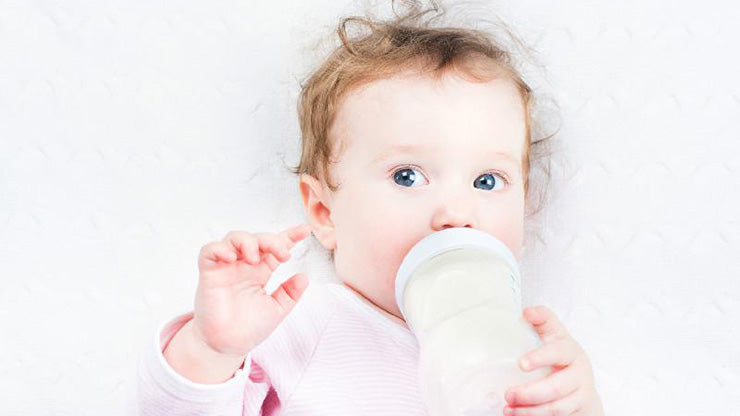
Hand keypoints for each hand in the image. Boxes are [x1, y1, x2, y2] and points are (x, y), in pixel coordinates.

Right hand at [193, 223, 312, 357]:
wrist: (228, 346)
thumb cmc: (249, 328)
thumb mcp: (277, 310)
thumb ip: (290, 293)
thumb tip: (304, 277)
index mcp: (261, 272)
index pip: (274, 248)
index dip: (289, 237)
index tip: (305, 231)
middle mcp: (244, 266)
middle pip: (257, 238)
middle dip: (271, 240)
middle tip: (283, 254)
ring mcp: (226, 268)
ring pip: (234, 238)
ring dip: (248, 241)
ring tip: (255, 258)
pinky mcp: (209, 274)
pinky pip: (208, 251)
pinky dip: (219, 248)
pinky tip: (231, 257)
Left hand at [502, 306, 604, 415]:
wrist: (583, 384)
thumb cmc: (562, 356)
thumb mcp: (554, 335)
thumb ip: (542, 320)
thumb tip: (527, 312)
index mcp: (570, 351)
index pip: (557, 352)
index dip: (540, 357)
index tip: (521, 363)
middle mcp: (579, 373)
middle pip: (557, 387)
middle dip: (530, 393)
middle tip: (508, 394)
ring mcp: (580, 395)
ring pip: (557, 407)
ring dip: (530, 411)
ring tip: (508, 409)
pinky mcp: (577, 411)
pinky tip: (517, 415)